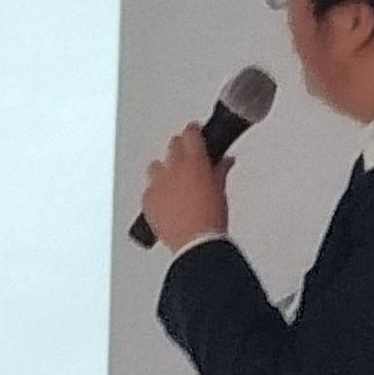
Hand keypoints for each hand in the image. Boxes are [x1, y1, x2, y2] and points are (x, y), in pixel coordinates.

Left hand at [142, 125, 230, 251]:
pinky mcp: (148, 200)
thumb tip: (225, 162)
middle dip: (181, 147)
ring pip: (156, 165)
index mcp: (194, 162)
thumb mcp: (221, 191)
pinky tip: (165, 197)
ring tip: (175, 177)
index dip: (193, 131)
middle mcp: (172, 169)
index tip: (196, 132)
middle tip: (190, 156)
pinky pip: (149, 188)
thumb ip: (220, 171)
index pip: (190, 134)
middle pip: (173, 145)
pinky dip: (156, 189)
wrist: (195, 243)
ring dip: (165, 167)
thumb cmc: (210, 219)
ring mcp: (157, 184)